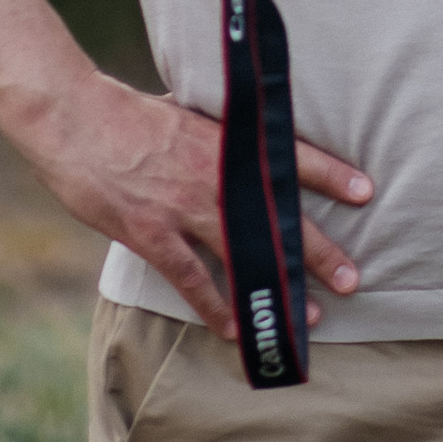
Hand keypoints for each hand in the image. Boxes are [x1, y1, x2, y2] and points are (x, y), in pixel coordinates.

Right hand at [18, 66, 373, 342]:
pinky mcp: (151, 233)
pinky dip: (214, 305)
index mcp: (227, 141)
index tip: (366, 191)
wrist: (76, 119)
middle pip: (277, 217)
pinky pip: (191, 278)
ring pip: (244, 254)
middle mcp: (215, 176)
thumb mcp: (189, 113)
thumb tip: (247, 142)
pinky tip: (235, 328)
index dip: (330, 174)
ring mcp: (184, 207)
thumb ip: (221, 135)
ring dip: (277, 286)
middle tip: (352, 278)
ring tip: (312, 314)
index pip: (290, 156)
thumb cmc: (130, 113)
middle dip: (318, 250)